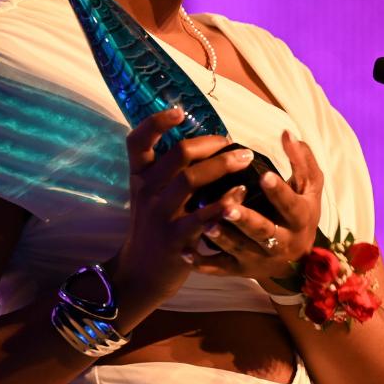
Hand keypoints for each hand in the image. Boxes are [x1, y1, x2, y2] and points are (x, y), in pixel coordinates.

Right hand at [115, 107, 245, 305]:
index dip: (156, 121)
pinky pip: (203, 215)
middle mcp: (146, 191)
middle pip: (178, 155)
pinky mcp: (175, 237)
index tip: (181, 110)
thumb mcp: (151, 195)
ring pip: (190, 179)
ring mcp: (159, 214)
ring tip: (245, 158)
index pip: (137, 141)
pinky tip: (241, 192)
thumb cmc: (155, 227)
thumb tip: (201, 140)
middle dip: (212, 143)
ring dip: (223, 165)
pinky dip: (225, 201)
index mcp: (140, 177)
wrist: (142, 273)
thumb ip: (168, 170)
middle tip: (235, 142)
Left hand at [192, 128, 325, 282]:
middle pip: (262, 231)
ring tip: (206, 225)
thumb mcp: (309, 188)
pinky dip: (202, 263)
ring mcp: (258, 257)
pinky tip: (186, 253)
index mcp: (298, 217)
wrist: (296, 261)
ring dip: (222, 238)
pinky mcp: (239, 268)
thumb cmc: (299, 214)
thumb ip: (301, 161)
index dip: (278, 192)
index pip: (290, 204)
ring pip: (238, 249)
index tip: (264, 176)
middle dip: (246, 220)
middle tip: (228, 207)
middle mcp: (280, 241)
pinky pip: (219, 268)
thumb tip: (287, 133)